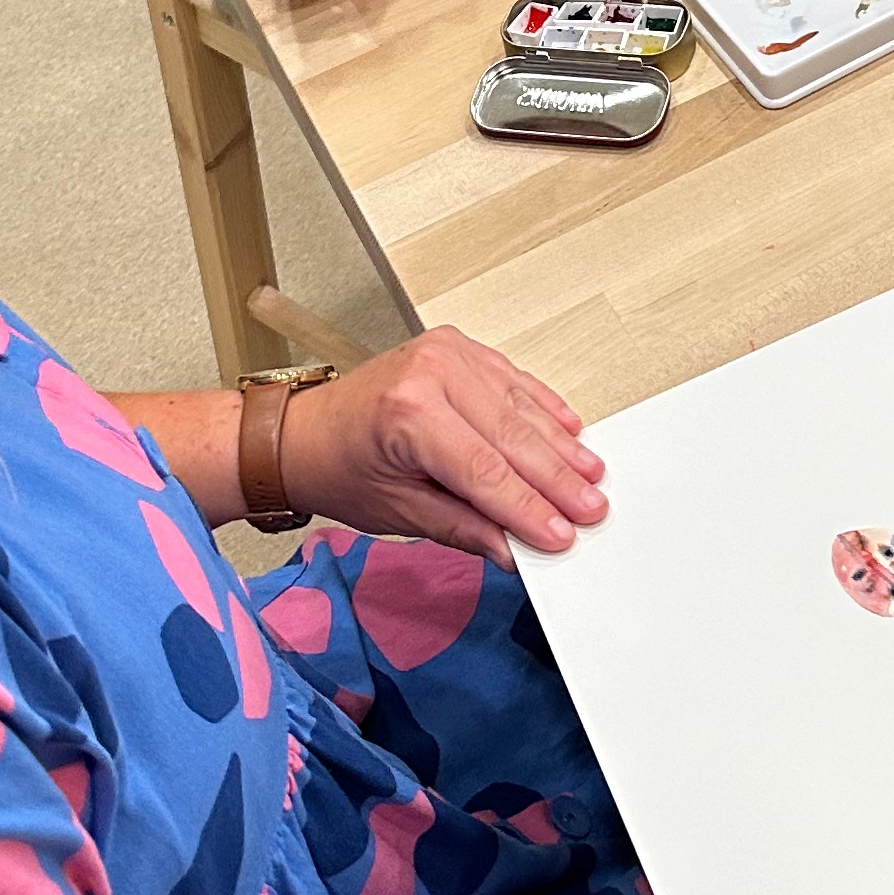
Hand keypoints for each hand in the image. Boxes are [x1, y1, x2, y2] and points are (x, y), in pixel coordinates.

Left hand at [281, 328, 607, 556]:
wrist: (303, 432)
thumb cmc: (339, 469)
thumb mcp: (399, 513)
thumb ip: (464, 528)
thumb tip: (514, 547)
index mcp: (408, 414)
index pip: (486, 471)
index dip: (529, 507)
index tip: (561, 534)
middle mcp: (430, 372)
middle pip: (511, 436)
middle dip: (556, 479)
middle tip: (590, 509)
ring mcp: (446, 352)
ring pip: (519, 408)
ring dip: (559, 446)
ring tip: (590, 476)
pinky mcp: (457, 347)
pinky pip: (512, 380)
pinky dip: (543, 408)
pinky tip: (570, 431)